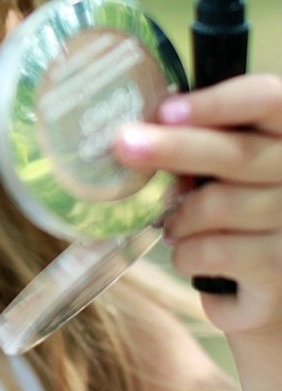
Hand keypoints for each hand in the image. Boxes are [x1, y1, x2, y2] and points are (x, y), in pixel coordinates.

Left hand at [115, 74, 281, 335]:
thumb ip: (207, 143)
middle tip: (124, 145)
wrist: (267, 291)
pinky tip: (191, 256)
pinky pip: (211, 251)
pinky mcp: (280, 272)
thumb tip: (142, 129)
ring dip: (179, 218)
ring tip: (174, 225)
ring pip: (217, 206)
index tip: (167, 110)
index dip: (219, 102)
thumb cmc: (242, 217)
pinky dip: (186, 254)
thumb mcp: (232, 172)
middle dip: (174, 149)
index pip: (267, 99)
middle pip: (238, 154)